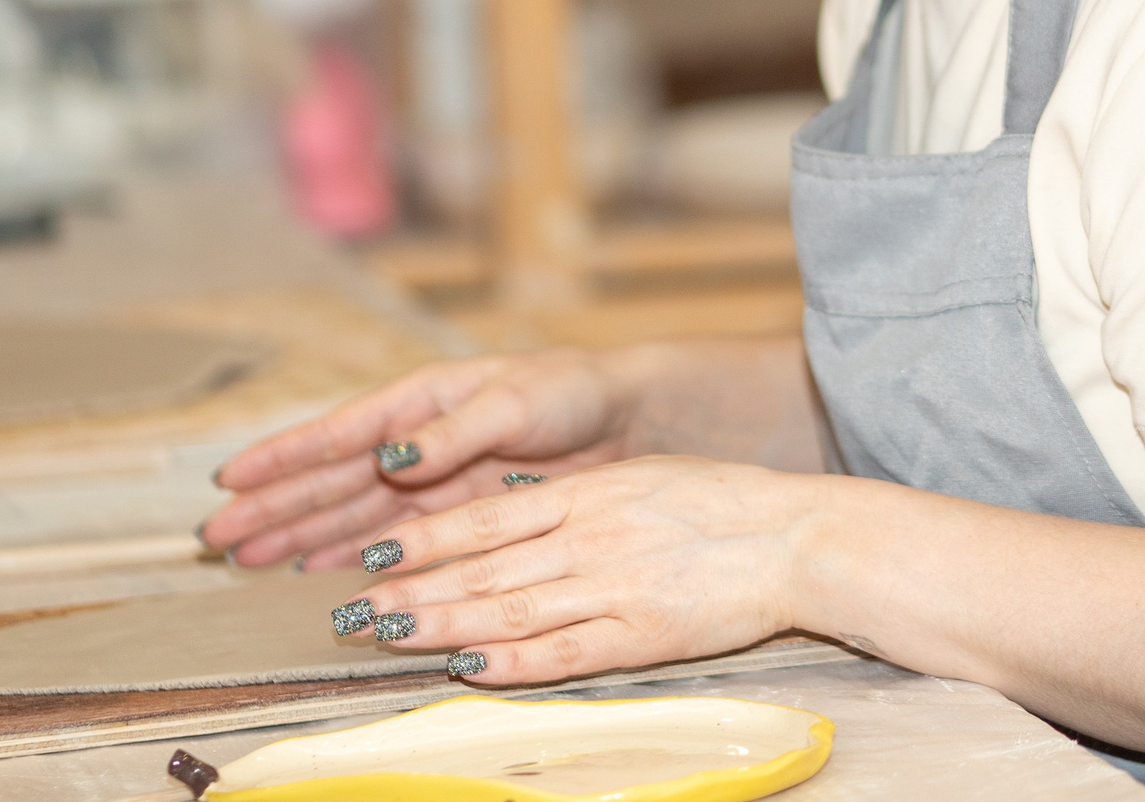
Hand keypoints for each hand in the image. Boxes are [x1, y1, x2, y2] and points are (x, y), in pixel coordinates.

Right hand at [202, 352, 638, 568]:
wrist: (627, 421)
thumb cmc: (571, 394)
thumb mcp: (516, 404)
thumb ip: (454, 433)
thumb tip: (392, 457)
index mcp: (421, 400)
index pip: (338, 433)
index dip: (282, 457)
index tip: (228, 477)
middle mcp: (415, 441)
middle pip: (329, 479)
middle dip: (272, 507)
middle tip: (214, 538)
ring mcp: (430, 479)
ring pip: (347, 512)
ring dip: (297, 536)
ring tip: (244, 560)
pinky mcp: (453, 513)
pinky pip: (387, 536)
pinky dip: (346, 553)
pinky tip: (310, 572)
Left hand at [348, 455, 815, 684]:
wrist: (792, 536)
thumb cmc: (722, 501)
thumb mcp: (639, 476)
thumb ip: (575, 494)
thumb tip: (509, 499)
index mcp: (588, 493)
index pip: (486, 517)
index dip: (424, 537)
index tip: (372, 551)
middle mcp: (589, 538)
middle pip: (483, 568)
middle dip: (411, 589)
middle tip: (351, 610)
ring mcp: (612, 588)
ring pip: (509, 610)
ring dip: (441, 625)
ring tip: (388, 638)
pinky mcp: (640, 636)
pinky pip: (563, 654)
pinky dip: (511, 663)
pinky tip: (468, 668)